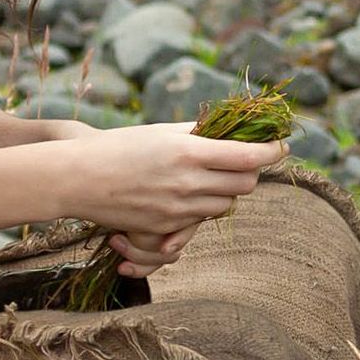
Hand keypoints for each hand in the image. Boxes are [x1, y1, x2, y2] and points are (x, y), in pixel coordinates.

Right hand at [52, 122, 286, 275]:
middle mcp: (188, 182)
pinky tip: (190, 193)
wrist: (78, 178)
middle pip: (245, 185)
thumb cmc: (118, 147)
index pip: (249, 156)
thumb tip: (228, 131)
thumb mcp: (160, 132)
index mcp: (189, 152)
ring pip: (225, 205)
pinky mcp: (166, 228)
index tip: (282, 146)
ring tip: (212, 176)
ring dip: (227, 191)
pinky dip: (202, 207)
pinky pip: (200, 221)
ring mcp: (178, 209)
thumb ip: (197, 133)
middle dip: (252, 173)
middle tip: (247, 160)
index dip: (272, 151)